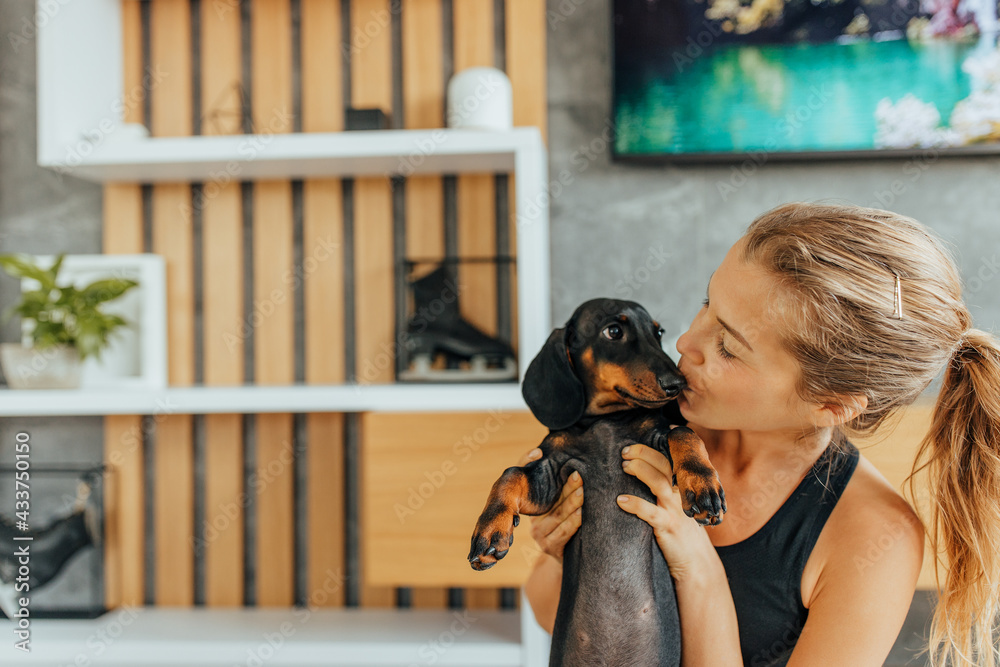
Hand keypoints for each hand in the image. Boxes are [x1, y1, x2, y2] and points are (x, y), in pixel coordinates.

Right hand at [518, 448, 582, 563]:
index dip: (528, 464)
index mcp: (533, 505)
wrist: (571, 560)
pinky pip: (563, 532)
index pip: (528, 482)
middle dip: (566, 486)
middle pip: (549, 499)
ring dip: (572, 502)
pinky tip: (583, 513)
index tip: (539, 453)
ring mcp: (539, 534)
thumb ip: (562, 488)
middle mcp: (532, 519)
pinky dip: (574, 522)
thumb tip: (569, 461)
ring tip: (583, 491)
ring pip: (557, 515)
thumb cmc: (568, 526)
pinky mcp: (549, 547)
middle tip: (578, 474)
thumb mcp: (561, 506)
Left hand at [617, 441, 721, 583]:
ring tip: (624, 466)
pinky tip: (620, 500)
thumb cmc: (681, 532)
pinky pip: (651, 513)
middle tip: (624, 451)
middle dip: (644, 453)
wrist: (696, 563)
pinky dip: (635, 504)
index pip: (668, 461)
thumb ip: (663, 491)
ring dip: (641, 470)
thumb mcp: (676, 507)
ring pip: (659, 483)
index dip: (650, 450)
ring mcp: (675, 510)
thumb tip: (640, 475)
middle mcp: (680, 495)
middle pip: (664, 465)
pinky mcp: (669, 527)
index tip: (631, 446)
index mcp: (681, 488)